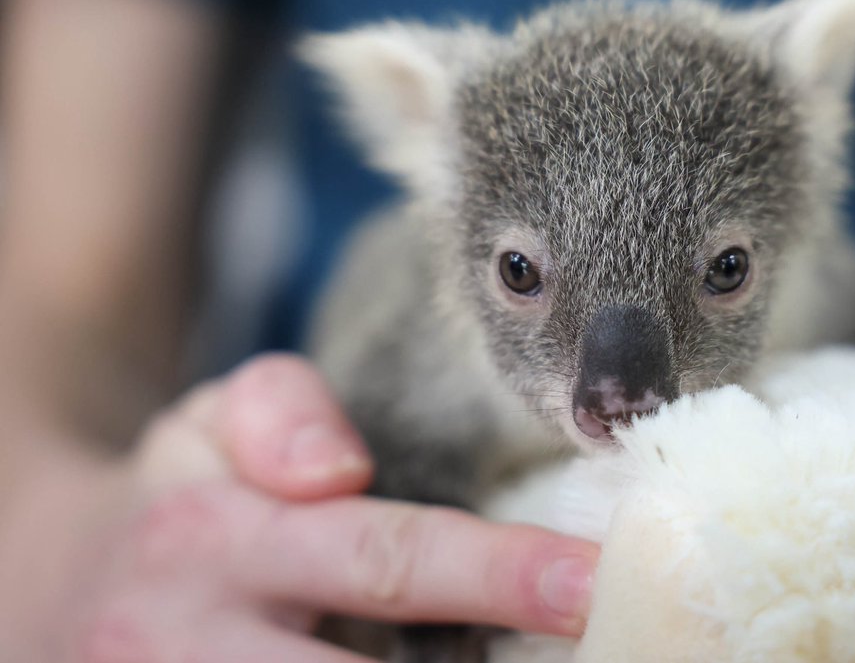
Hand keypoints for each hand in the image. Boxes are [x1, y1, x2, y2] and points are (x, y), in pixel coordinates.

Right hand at [2, 356, 596, 661]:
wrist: (46, 594)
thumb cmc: (177, 501)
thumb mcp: (209, 419)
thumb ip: (280, 409)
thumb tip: (340, 469)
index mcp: (214, 540)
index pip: (384, 560)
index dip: (500, 576)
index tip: (592, 581)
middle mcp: (192, 648)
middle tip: (605, 653)